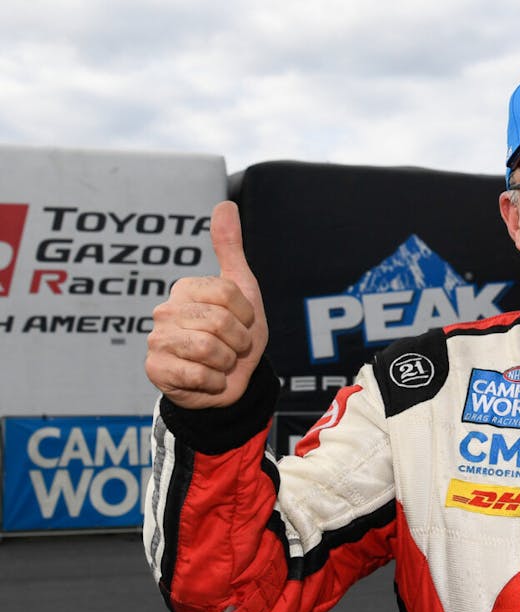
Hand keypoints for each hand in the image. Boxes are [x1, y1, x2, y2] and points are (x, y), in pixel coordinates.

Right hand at [144, 201, 267, 408]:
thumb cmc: (235, 334)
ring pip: (209, 349)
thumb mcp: (241, 290)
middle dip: (239, 341)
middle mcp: (165, 310)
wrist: (229, 381)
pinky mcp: (154, 370)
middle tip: (233, 347)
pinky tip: (207, 378)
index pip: (229, 295)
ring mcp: (156, 340)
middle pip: (220, 322)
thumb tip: (225, 203)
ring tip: (220, 362)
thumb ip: (230, 248)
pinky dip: (213, 381)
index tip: (242, 323)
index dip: (246, 315)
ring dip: (227, 362)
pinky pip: (197, 374)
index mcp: (185, 288)